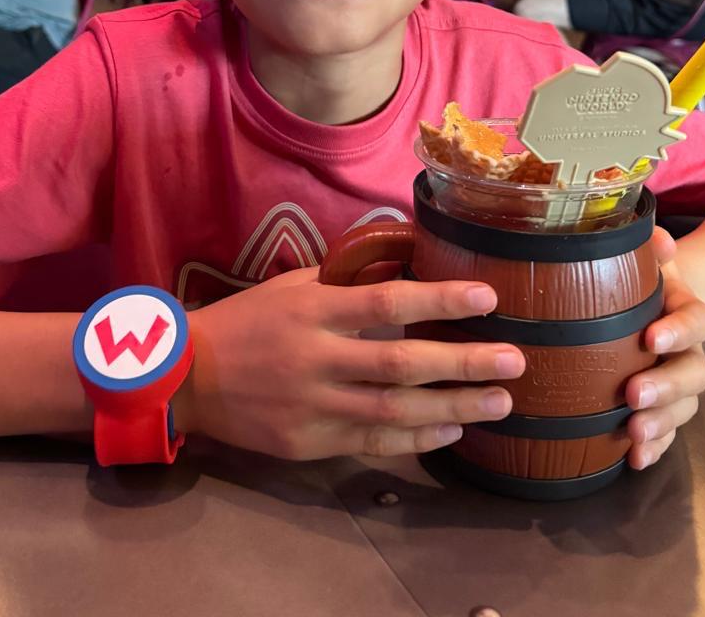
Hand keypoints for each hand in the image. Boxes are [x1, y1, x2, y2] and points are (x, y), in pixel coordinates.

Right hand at [179, 267, 525, 460]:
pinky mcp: (308, 443)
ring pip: (394, 410)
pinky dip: (415, 437)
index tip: (487, 298)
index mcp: (314, 309)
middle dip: (463, 363)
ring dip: (453, 408)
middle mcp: (316, 358)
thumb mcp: (294, 285)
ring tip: (500, 403)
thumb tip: (410, 260)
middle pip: (401, 364)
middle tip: (514, 361)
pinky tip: (451, 430)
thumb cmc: (251, 320)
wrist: (190, 377)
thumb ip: (349, 280)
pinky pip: (372, 441)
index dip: (439, 300)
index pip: (387, 301)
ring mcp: (312, 406)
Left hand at [624, 228, 704, 470]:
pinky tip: (634, 460)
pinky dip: (655, 447)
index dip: (679, 331)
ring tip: (633, 433)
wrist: (641, 302)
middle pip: (694, 373)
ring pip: (685, 408)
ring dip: (661, 424)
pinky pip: (668, 433)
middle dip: (667, 386)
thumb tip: (658, 239)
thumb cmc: (636, 279)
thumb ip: (652, 247)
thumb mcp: (643, 259)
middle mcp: (689, 350)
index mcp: (686, 310)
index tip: (650, 338)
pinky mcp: (664, 407)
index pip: (698, 321)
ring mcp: (679, 382)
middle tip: (634, 393)